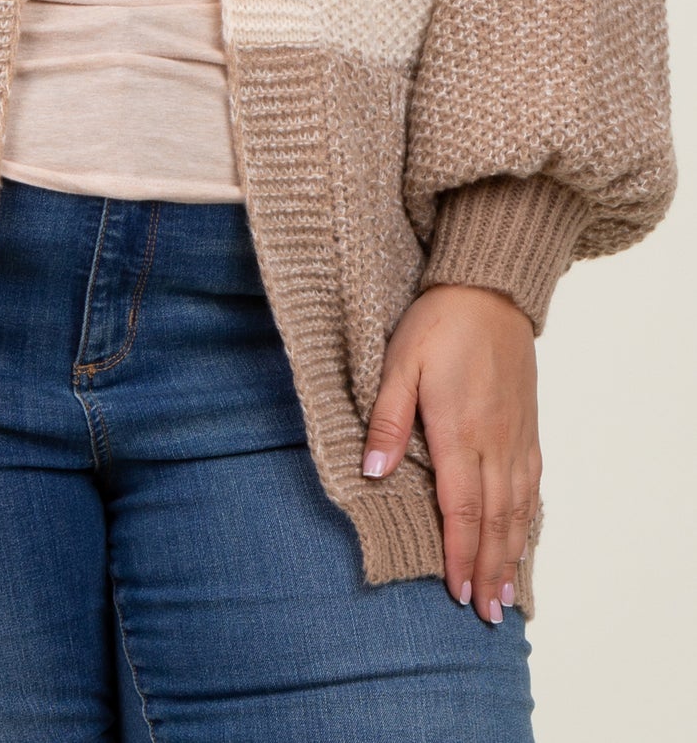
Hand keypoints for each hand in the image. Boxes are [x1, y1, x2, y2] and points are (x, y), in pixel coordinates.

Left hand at [360, 281, 539, 625]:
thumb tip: (372, 473)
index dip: (459, 554)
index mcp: (459, 433)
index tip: (457, 592)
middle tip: (487, 614)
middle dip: (489, 569)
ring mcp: (516, 434)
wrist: (489, 289)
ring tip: (506, 591)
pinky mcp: (528, 423)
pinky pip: (532, 482)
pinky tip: (525, 532)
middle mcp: (495, 442)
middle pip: (494, 519)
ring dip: (512, 551)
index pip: (461, 509)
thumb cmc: (438, 324)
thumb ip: (387, 421)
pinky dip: (529, 516)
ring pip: (518, 506)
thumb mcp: (399, 364)